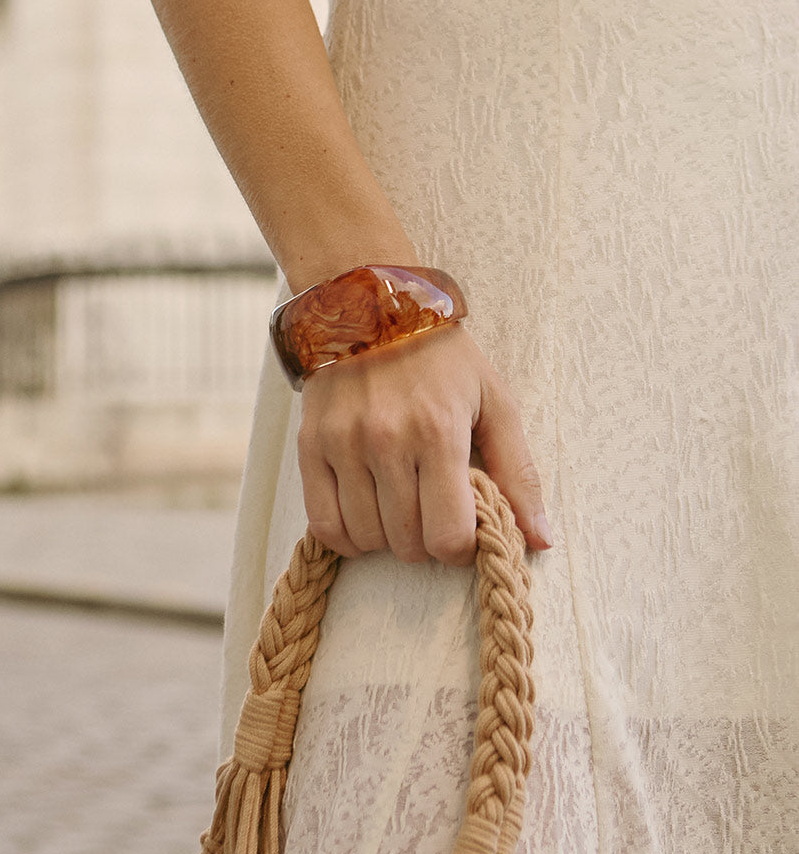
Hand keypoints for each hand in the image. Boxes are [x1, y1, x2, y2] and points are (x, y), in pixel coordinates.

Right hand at [296, 323, 552, 564]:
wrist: (371, 306)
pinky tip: (366, 521)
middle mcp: (387, 442)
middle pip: (408, 542)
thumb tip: (541, 539)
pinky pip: (325, 524)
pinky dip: (348, 537)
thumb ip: (519, 473)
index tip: (463, 533)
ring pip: (367, 538)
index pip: (448, 534)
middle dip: (427, 542)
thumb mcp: (494, 402)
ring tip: (401, 510)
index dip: (460, 548)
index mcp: (439, 433)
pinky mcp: (311, 447)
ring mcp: (343, 445)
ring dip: (389, 539)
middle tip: (432, 515)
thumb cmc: (441, 357)